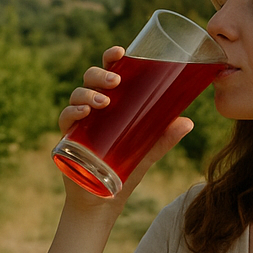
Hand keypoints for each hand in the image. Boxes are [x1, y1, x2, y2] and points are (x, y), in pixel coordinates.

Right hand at [58, 46, 193, 208]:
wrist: (103, 202)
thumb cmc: (124, 172)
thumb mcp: (148, 152)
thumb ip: (164, 138)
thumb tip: (188, 122)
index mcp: (111, 104)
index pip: (108, 73)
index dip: (110, 58)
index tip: (120, 51)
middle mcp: (92, 109)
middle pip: (89, 79)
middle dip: (100, 74)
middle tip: (115, 81)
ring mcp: (78, 123)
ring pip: (76, 95)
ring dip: (88, 93)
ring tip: (103, 102)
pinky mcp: (67, 139)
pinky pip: (64, 119)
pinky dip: (71, 113)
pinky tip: (83, 114)